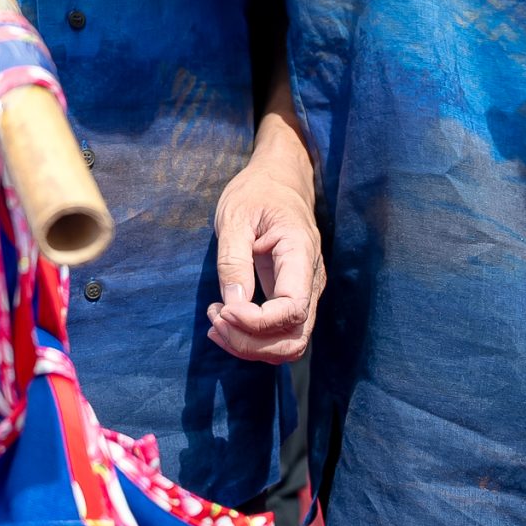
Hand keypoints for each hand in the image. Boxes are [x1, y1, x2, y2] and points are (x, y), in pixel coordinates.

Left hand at [207, 162, 321, 363]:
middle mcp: (311, 280)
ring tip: (216, 323)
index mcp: (300, 254)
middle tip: (214, 322)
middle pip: (294, 338)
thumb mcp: (235, 216)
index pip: (292, 310)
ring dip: (250, 346)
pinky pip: (279, 333)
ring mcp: (305, 292)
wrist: (280, 180)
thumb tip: (233, 305)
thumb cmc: (257, 192)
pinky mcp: (291, 297)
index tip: (222, 310)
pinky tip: (225, 320)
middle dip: (251, 343)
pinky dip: (252, 338)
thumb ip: (234, 261)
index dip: (257, 322)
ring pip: (289, 343)